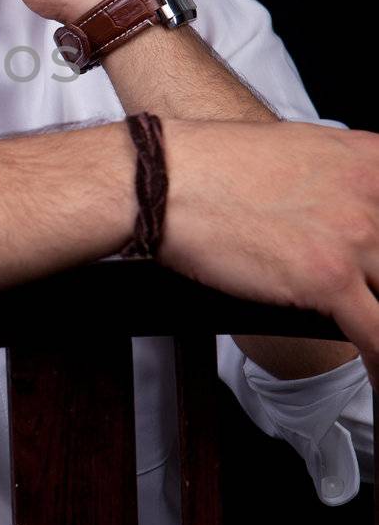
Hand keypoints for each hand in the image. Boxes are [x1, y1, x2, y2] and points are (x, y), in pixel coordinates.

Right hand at [161, 118, 378, 387]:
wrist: (168, 180)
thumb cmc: (215, 164)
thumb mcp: (299, 149)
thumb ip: (340, 177)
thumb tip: (349, 205)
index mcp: (370, 160)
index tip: (376, 273)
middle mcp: (372, 194)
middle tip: (362, 296)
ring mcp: (356, 236)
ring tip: (369, 339)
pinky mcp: (329, 278)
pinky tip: (375, 375)